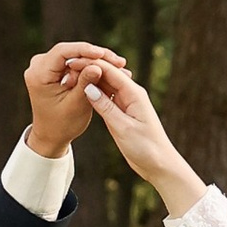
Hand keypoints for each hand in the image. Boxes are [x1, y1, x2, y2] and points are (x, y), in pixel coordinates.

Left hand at [23, 40, 125, 157]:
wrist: (51, 135)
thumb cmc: (62, 125)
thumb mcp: (76, 105)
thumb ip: (85, 84)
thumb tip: (97, 66)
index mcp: (38, 75)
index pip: (62, 52)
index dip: (85, 50)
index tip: (104, 55)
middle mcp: (38, 66)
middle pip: (70, 51)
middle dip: (95, 56)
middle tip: (119, 62)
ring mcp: (45, 66)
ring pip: (75, 55)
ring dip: (96, 61)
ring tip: (119, 66)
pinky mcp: (54, 69)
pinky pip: (75, 62)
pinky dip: (90, 66)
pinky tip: (110, 70)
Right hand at [81, 63, 206, 210]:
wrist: (160, 164)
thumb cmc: (146, 147)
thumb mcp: (123, 128)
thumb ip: (105, 107)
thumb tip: (88, 86)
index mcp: (134, 93)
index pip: (110, 70)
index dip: (90, 64)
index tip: (71, 61)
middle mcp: (131, 94)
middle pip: (107, 74)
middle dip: (88, 68)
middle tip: (67, 66)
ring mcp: (127, 102)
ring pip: (105, 85)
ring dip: (90, 80)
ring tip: (70, 76)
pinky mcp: (123, 112)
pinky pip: (106, 97)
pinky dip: (94, 94)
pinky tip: (81, 92)